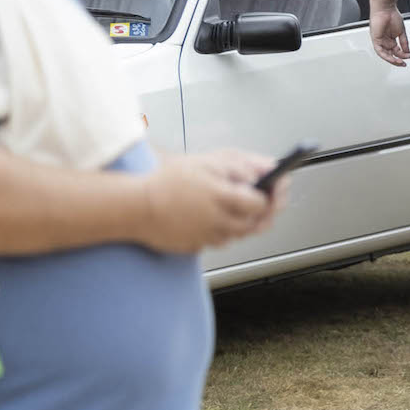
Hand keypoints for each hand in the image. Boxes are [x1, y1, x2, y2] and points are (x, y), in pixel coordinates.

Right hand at [137, 150, 280, 252]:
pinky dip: (222, 231)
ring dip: (244, 222)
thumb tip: (265, 172)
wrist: (133, 206)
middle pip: (256, 224)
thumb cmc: (166, 181)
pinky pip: (218, 241)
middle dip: (264, 213)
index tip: (276, 190)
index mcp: (222, 197)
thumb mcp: (205, 162)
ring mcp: (208, 237)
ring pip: (239, 234)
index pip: (261, 203)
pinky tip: (215, 218)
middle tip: (265, 202)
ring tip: (238, 207)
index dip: (271, 197)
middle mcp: (218, 221)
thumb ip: (239, 166)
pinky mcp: (197, 247)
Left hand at [370, 4, 409, 66]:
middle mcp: (385, 41)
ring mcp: (380, 40)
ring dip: (392, 60)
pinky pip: (380, 51)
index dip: (402, 55)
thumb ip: (404, 42)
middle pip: (390, 54)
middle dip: (397, 60)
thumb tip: (407, 51)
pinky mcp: (375, 39)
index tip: (408, 57)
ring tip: (400, 62)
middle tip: (404, 63)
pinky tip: (393, 58)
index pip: (396, 51)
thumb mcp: (401, 32)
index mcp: (391, 39)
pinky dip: (386, 56)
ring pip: (385, 54)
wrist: (385, 8)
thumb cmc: (392, 16)